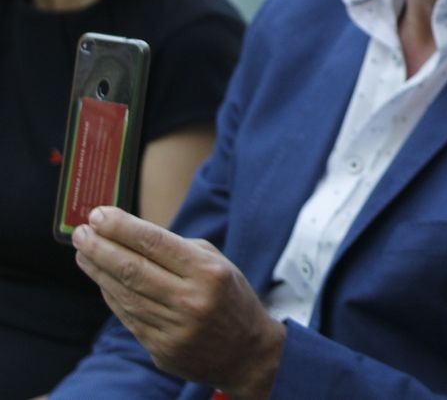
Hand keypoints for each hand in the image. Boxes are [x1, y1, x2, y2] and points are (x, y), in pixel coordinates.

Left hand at [73, 207, 284, 399]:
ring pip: (125, 294)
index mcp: (209, 273)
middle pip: (133, 269)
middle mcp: (191, 300)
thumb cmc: (230, 298)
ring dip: (98, 271)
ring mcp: (174, 328)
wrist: (245, 352)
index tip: (98, 215)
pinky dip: (111, 296)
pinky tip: (101, 280)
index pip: (156, 244)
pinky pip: (127, 317)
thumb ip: (179, 250)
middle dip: (101, 248)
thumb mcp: (218, 265)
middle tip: (80, 233)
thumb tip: (131, 236)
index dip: (122, 228)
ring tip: (83, 253)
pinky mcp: (161, 348)